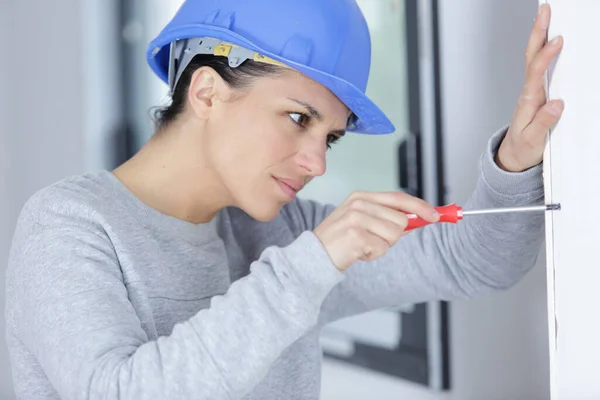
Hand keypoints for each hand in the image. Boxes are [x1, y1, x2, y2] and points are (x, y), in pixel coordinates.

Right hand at [313, 191, 438, 270]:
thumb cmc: (340, 241)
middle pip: (401, 220)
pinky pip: (382, 248)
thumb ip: (387, 218)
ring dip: (382, 246)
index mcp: (361, 196)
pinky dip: (373, 255)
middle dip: (393, 235)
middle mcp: (359, 204)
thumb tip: (418, 219)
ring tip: (363, 246)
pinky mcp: (356, 236)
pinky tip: (358, 253)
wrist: (314, 256)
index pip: (398, 197)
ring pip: (394, 235)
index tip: (435, 216)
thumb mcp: (362, 222)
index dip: (419, 206)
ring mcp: (356, 218)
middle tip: (372, 240)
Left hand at [496, 3, 564, 172]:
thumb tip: (557, 103)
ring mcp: (532, 92)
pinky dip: (543, 50)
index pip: (536, 74)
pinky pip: (540, 67)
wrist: (513, 157)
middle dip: (537, 34)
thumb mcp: (534, 140)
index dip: (546, 56)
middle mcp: (529, 93)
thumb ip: (544, 122)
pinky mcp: (537, 94)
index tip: (557, 41)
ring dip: (539, 37)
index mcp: (528, 101)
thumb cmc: (523, 148)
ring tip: (546, 17)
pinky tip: (549, 40)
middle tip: (544, 12)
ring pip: (534, 59)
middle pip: (531, 58)